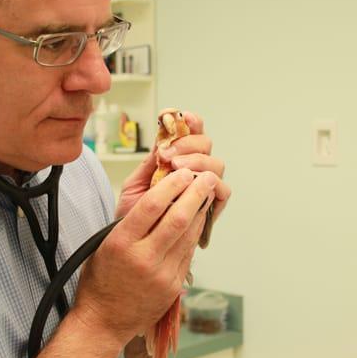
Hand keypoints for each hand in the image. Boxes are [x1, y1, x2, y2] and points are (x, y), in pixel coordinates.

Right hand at [69, 168, 218, 347]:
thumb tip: (155, 192)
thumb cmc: (100, 279)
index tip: (183, 173)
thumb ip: (129, 219)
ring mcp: (161, 274)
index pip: (151, 206)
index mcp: (121, 243)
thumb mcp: (104, 242)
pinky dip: (195, 233)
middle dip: (196, 194)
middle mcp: (143, 258)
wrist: (103, 320)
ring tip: (208, 194)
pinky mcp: (173, 286)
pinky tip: (199, 220)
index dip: (171, 185)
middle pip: (177, 218)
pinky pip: (188, 253)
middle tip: (207, 178)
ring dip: (201, 211)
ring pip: (188, 235)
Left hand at [115, 111, 230, 225]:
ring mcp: (204, 186)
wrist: (136, 241)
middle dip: (188, 144)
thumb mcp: (134, 185)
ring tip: (175, 168)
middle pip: (205, 143)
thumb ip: (148, 163)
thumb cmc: (135, 212)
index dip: (191, 121)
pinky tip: (194, 186)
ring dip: (197, 162)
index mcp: (176, 157)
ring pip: (215, 164)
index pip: (190, 132)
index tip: (182, 116)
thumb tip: (162, 139)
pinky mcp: (211, 205)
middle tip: (168, 155)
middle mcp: (193, 168)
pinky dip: (211, 186)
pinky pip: (222, 191)